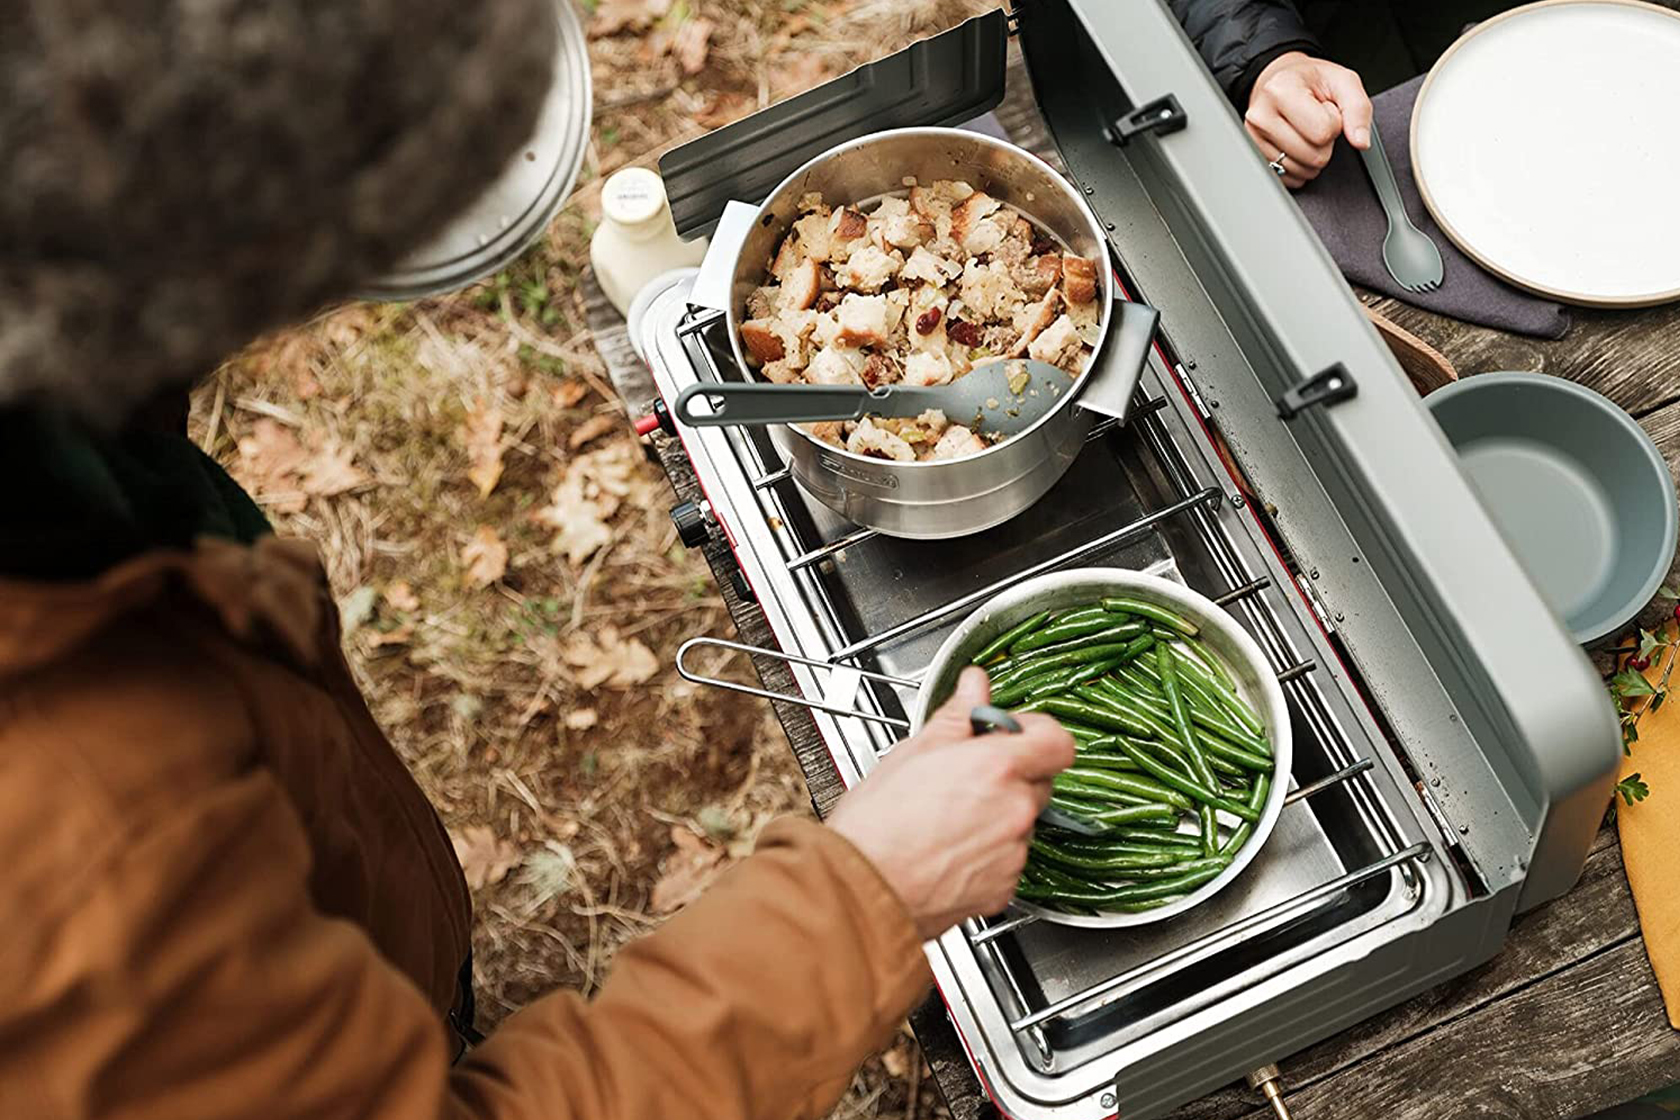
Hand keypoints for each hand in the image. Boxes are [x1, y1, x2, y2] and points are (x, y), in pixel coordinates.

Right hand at [827, 667, 1074, 940]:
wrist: (862, 889)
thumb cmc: (877, 824)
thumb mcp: (913, 752)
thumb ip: (956, 716)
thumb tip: (974, 685)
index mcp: (997, 767)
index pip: (1058, 741)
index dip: (1038, 733)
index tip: (1014, 733)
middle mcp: (1015, 810)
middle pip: (1039, 782)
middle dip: (1012, 775)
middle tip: (969, 776)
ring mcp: (1013, 852)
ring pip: (1021, 822)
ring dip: (998, 815)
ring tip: (948, 818)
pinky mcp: (1004, 888)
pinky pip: (1008, 860)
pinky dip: (987, 853)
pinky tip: (949, 849)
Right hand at [1245, 51, 1372, 187]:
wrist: (1279, 80)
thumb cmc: (1309, 80)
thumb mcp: (1342, 82)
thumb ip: (1358, 109)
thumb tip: (1360, 142)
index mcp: (1281, 90)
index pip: (1323, 131)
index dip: (1335, 123)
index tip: (1325, 109)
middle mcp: (1261, 115)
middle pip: (1313, 156)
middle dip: (1324, 143)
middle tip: (1315, 122)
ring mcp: (1254, 139)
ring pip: (1301, 170)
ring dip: (1312, 157)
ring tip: (1305, 132)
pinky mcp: (1254, 156)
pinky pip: (1287, 178)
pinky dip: (1298, 167)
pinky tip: (1295, 146)